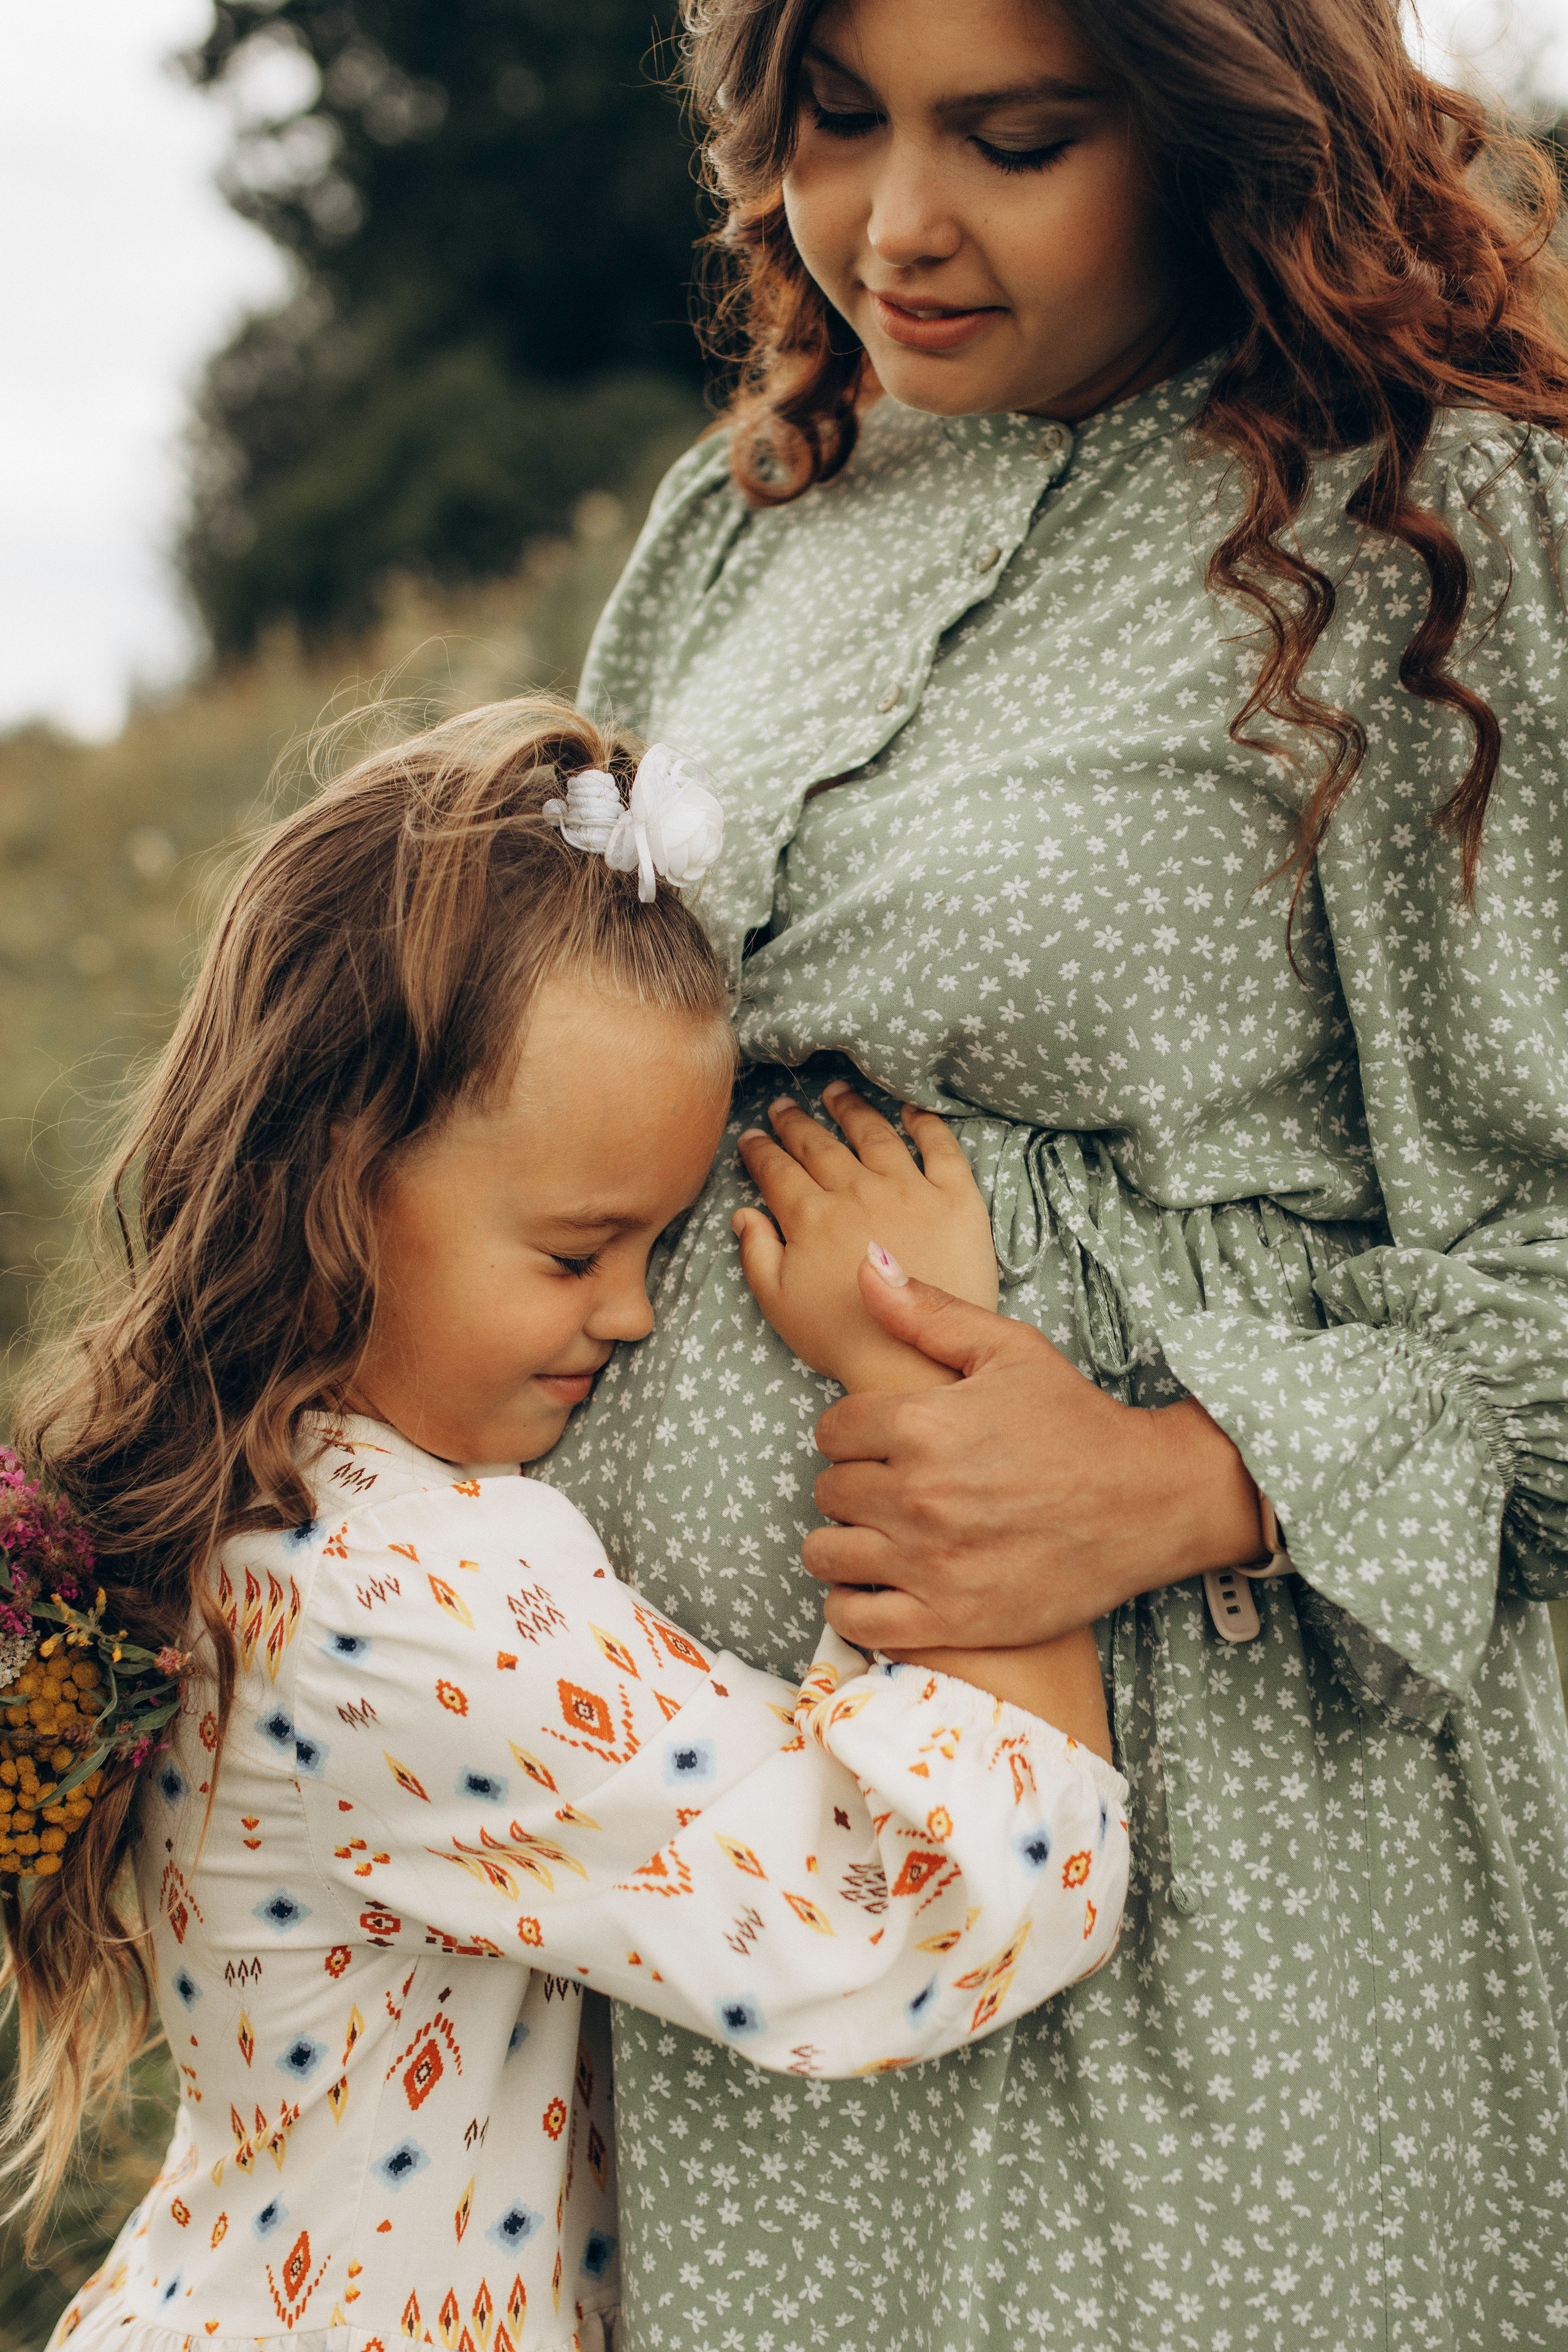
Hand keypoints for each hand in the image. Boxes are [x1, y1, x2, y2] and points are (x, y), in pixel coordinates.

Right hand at [732, 1084, 997, 1393]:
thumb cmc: (841, 1339)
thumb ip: (756, 1253)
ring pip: (875, 1134)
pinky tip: (911, 1110)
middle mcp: (858, 1192)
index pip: (778, 1170)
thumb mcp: (778, 1303)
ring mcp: (910, 1191)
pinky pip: (941, 1148)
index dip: (761, 1150)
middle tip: (784, 1106)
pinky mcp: (957, 1199)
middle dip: (797, 1123)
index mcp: (811, 1216)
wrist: (912, 1360)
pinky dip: (926, 1124)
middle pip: (821, 1145)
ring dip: (852, 1110)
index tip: (753, 1138)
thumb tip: (743, 1213)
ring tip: (838, 1094)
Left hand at [805, 1258, 1265, 1649]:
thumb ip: (927, 1310)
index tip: (885, 1441)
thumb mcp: (1008, 1349)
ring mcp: (930, 1562)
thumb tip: (865, 1262)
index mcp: (921, 1424)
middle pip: (828, 1489)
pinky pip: (855, 1620)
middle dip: (854, 1483)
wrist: (1149, 1502)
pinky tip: (882, 1585)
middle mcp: (916, 1495)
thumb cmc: (1079, 1423)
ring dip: (846, 1543)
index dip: (855, 1432)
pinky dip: (855, 1603)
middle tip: (895, 1485)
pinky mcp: (949, 1618)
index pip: (831, 1430)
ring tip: (884, 1534)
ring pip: (828, 1553)